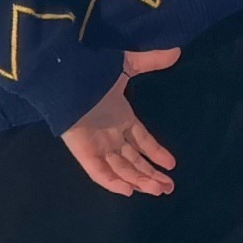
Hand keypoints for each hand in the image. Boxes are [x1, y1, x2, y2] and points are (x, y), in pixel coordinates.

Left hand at [62, 58, 180, 197]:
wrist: (65, 77)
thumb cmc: (94, 73)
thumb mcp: (127, 65)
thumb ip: (151, 61)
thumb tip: (176, 51)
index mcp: (120, 117)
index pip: (141, 141)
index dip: (156, 153)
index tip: (172, 165)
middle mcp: (110, 135)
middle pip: (133, 161)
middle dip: (151, 174)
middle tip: (169, 188)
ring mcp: (97, 145)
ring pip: (121, 169)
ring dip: (139, 181)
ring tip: (158, 190)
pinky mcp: (84, 151)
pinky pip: (99, 171)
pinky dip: (113, 182)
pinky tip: (129, 191)